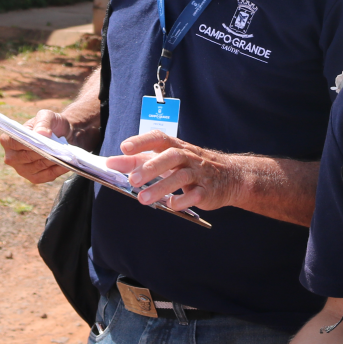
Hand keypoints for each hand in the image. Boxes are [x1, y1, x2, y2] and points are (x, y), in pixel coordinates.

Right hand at [0, 109, 71, 183]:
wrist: (63, 134)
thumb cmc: (51, 124)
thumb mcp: (47, 116)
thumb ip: (43, 122)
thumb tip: (41, 133)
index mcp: (8, 140)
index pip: (14, 142)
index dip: (27, 142)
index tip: (41, 140)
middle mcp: (11, 157)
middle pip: (27, 156)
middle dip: (43, 152)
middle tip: (57, 149)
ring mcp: (22, 170)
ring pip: (38, 166)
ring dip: (52, 161)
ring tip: (65, 156)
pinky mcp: (34, 178)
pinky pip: (46, 176)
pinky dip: (57, 170)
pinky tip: (67, 164)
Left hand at [106, 132, 242, 212]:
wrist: (230, 177)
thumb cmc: (191, 166)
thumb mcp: (167, 160)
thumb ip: (140, 161)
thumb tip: (112, 162)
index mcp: (176, 147)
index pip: (159, 138)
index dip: (142, 141)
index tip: (124, 148)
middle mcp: (188, 156)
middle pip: (171, 156)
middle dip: (151, 167)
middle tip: (132, 180)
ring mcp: (199, 173)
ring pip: (181, 177)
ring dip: (161, 187)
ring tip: (143, 199)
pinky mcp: (207, 190)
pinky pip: (195, 195)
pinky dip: (182, 200)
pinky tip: (171, 204)